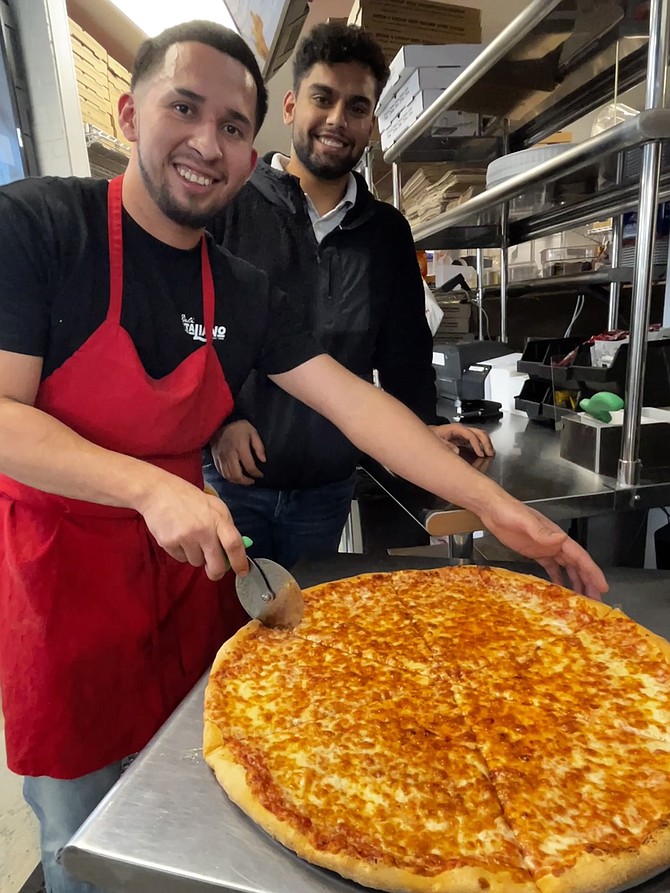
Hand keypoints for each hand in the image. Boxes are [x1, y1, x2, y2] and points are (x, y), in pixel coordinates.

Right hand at [136, 475, 247, 578]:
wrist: (158, 492)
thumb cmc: (189, 499)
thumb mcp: (214, 506)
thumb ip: (224, 526)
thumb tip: (233, 551)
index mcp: (218, 518)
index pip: (234, 544)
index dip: (240, 561)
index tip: (242, 571)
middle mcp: (203, 529)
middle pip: (216, 564)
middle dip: (216, 572)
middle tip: (214, 570)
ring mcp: (185, 537)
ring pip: (196, 562)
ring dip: (196, 556)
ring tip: (189, 538)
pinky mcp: (169, 543)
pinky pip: (181, 559)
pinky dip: (181, 552)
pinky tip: (177, 536)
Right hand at [211, 420, 265, 485]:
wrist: (220, 422)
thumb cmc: (238, 427)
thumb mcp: (252, 432)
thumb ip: (259, 446)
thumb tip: (263, 460)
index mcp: (240, 448)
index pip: (249, 466)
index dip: (256, 473)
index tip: (260, 475)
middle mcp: (230, 455)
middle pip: (237, 475)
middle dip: (246, 481)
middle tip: (252, 481)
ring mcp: (221, 458)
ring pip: (228, 476)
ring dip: (237, 481)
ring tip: (244, 481)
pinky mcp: (215, 459)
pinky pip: (221, 473)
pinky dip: (228, 478)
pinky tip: (234, 477)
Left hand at [430, 423, 493, 457]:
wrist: (432, 433)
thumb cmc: (435, 436)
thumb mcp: (437, 440)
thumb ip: (446, 445)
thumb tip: (456, 451)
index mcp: (456, 428)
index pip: (470, 435)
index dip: (476, 444)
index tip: (480, 453)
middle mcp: (462, 429)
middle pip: (479, 433)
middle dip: (486, 443)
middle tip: (489, 453)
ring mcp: (465, 432)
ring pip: (481, 434)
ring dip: (487, 443)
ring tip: (490, 453)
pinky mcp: (466, 437)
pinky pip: (478, 439)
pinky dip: (484, 445)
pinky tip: (485, 452)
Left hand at [479, 493, 607, 599]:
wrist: (492, 509)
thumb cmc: (509, 512)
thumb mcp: (525, 521)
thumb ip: (542, 531)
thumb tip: (562, 539)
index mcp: (557, 537)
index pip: (580, 557)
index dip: (592, 571)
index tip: (602, 586)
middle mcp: (555, 543)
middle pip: (577, 565)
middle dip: (588, 581)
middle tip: (596, 600)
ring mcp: (545, 548)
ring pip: (567, 568)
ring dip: (576, 582)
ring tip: (583, 599)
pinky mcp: (535, 552)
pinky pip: (552, 568)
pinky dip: (559, 579)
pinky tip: (561, 590)